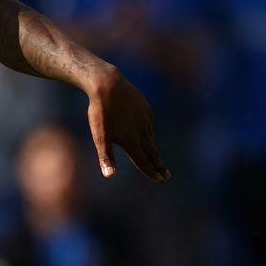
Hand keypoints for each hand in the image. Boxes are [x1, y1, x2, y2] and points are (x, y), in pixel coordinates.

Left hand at [81, 64, 168, 180]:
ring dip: (152, 148)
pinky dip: (147, 131)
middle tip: (166, 176)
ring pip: (150, 138)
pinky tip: (143, 131)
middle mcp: (143, 132)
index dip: (151, 172)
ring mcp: (146, 119)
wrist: (109, 85)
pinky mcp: (146, 109)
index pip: (144, 161)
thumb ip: (106, 157)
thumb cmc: (100, 113)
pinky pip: (148, 124)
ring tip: (153, 156)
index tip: (160, 180)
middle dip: (159, 166)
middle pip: (152, 153)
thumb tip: (110, 176)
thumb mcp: (100, 137)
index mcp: (132, 141)